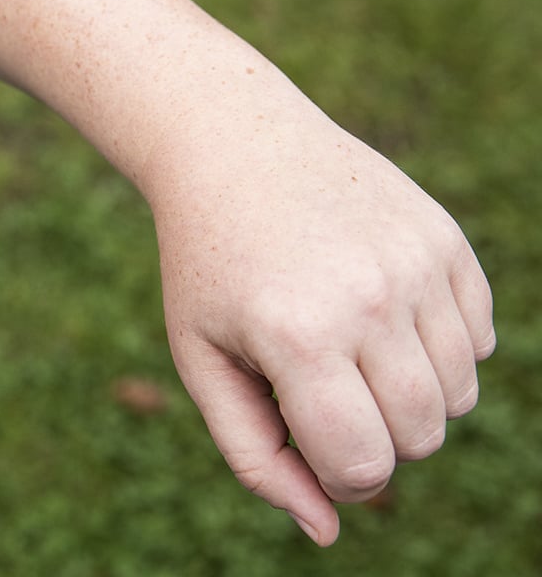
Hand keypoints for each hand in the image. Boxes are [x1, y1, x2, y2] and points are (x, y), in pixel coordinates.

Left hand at [148, 105, 494, 545]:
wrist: (236, 148)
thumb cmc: (211, 268)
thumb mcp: (203, 361)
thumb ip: (255, 457)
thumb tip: (326, 533)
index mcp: (298, 336)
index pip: (363, 464)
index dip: (336, 475)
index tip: (304, 439)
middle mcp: (367, 299)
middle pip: (421, 437)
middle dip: (375, 440)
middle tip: (322, 394)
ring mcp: (415, 266)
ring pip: (459, 397)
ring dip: (410, 398)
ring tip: (347, 354)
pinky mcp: (446, 241)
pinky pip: (479, 342)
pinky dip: (438, 350)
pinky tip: (378, 313)